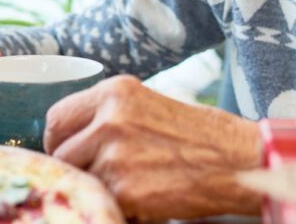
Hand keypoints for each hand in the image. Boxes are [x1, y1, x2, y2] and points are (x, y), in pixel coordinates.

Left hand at [43, 75, 262, 220]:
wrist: (237, 159)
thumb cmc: (198, 133)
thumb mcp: (147, 105)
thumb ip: (108, 115)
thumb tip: (72, 137)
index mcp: (114, 92)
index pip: (57, 117)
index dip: (59, 140)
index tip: (68, 151)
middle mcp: (110, 119)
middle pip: (61, 152)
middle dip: (75, 167)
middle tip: (98, 174)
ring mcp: (115, 156)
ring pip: (80, 179)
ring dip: (97, 185)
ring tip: (128, 183)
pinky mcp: (126, 190)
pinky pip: (103, 200)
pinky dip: (118, 203)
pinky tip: (143, 196)